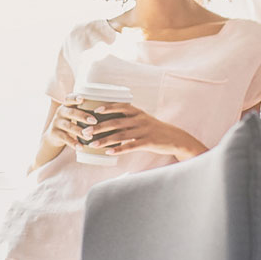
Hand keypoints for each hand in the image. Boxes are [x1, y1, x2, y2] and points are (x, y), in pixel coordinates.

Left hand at [68, 100, 203, 159]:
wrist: (174, 138)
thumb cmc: (154, 129)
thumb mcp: (143, 120)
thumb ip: (128, 118)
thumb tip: (108, 120)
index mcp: (138, 113)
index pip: (121, 107)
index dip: (108, 107)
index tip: (94, 110)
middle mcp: (140, 120)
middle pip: (116, 122)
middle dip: (99, 127)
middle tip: (85, 131)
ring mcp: (144, 131)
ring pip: (120, 135)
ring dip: (104, 140)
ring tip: (92, 144)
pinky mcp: (147, 143)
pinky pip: (130, 146)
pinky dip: (118, 149)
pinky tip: (108, 152)